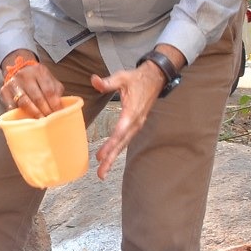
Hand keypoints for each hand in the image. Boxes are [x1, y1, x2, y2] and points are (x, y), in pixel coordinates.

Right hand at [0, 52, 63, 116]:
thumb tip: (61, 108)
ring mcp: (13, 83)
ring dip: (33, 113)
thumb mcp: (49, 79)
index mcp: (39, 71)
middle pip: (37, 97)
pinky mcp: (4, 91)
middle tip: (49, 120)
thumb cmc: (38, 78)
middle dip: (44, 110)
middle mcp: (25, 76)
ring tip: (40, 121)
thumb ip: (56, 91)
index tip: (58, 113)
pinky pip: (11, 105)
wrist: (18, 69)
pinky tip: (25, 118)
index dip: (54, 104)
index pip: (49, 90)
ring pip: (24, 102)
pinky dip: (18, 112)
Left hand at [90, 60, 169, 178]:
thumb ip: (108, 82)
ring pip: (124, 143)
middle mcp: (136, 121)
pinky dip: (118, 149)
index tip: (101, 156)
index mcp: (132, 112)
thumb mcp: (122, 77)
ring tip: (103, 171)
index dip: (110, 144)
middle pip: (122, 143)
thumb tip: (94, 81)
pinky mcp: (136, 124)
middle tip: (101, 173)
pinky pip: (126, 139)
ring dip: (114, 157)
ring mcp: (137, 124)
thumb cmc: (137, 78)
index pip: (120, 131)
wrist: (155, 78)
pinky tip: (110, 157)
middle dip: (111, 158)